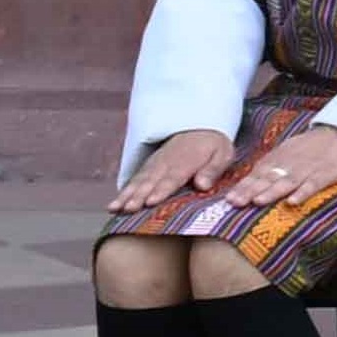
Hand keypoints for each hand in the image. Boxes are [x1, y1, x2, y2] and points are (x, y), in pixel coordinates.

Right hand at [106, 128, 240, 219]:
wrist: (198, 127)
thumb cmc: (213, 145)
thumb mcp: (222, 154)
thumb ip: (213, 169)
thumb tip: (202, 185)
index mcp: (186, 162)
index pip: (172, 178)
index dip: (161, 190)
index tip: (151, 201)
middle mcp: (166, 163)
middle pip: (151, 181)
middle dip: (138, 196)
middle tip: (128, 209)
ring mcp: (154, 165)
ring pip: (138, 182)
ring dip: (126, 195)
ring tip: (115, 209)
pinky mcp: (148, 168)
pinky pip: (134, 180)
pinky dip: (123, 192)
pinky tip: (114, 206)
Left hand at [226, 125, 336, 219]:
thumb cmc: (311, 147)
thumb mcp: (287, 152)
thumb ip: (270, 167)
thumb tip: (249, 183)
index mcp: (278, 159)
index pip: (257, 174)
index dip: (243, 187)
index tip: (228, 200)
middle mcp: (289, 164)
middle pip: (268, 179)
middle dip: (250, 191)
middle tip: (235, 203)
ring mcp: (308, 169)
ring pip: (287, 182)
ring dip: (272, 192)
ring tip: (258, 202)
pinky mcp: (326, 173)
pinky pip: (313, 184)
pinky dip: (303, 192)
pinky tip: (293, 202)